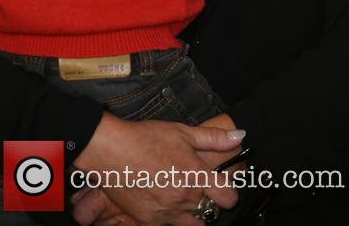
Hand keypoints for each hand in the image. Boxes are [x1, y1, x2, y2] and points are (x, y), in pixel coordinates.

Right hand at [72, 112, 243, 225]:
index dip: (228, 192)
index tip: (222, 186)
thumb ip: (213, 138)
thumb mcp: (181, 131)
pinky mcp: (149, 221)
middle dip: (208, 202)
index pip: (228, 197)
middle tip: (197, 188)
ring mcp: (167, 213)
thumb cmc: (145, 137)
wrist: (110, 150)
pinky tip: (161, 199)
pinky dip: (169, 217)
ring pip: (192, 225)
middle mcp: (185, 199)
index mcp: (196, 176)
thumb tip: (238, 137)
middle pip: (210, 213)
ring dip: (191, 214)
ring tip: (180, 196)